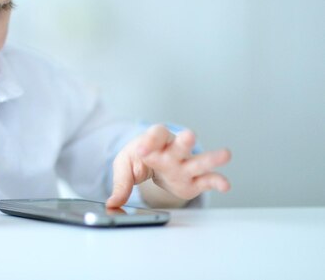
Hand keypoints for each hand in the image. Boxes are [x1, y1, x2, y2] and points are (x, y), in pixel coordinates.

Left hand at [106, 124, 230, 207]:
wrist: (150, 161)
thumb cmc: (138, 158)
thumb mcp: (124, 166)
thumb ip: (121, 184)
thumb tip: (113, 203)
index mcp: (154, 142)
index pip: (155, 135)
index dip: (150, 140)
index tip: (141, 150)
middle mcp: (172, 151)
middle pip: (179, 144)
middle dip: (183, 141)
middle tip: (188, 136)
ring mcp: (185, 165)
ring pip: (198, 161)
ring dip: (210, 158)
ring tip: (225, 154)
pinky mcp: (193, 181)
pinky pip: (207, 180)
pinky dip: (217, 182)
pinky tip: (225, 185)